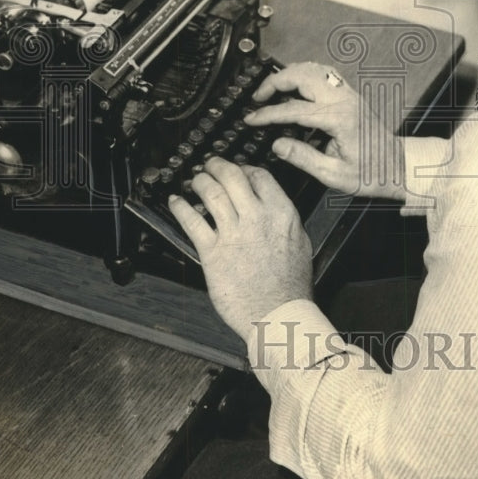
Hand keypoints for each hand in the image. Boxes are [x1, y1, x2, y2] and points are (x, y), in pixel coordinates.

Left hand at [168, 157, 312, 335]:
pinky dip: (181, 207)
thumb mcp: (300, 243)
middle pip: (232, 176)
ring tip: (195, 180)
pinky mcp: (212, 252)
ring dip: (199, 181)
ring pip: (210, 193)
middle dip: (217, 165)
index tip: (237, 170)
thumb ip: (285, 221)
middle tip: (210, 164)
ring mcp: (233, 233)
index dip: (244, 168)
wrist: (278, 314)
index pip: (259, 176)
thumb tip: (274, 208)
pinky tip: (176, 202)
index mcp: (281, 213)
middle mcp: (257, 217)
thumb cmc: (291, 286)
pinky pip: (192, 221)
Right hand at [245, 61, 405, 199]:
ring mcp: (348, 94)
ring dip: (289, 73)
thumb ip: (303, 157)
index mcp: (338, 119)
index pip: (293, 109)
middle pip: (302, 76)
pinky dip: (305, 73)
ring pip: (313, 68)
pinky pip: (324, 73)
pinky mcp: (350, 95)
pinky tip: (295, 83)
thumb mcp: (333, 174)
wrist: (396, 165)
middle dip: (274, 82)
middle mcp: (344, 101)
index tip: (251, 119)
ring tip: (271, 88)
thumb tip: (277, 144)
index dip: (268, 114)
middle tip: (257, 96)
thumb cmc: (370, 173)